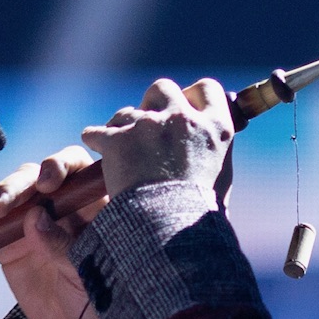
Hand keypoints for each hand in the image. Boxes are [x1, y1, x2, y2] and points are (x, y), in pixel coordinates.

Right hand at [0, 144, 101, 318]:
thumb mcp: (88, 273)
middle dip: (10, 190)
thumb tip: (35, 217)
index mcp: (90, 202)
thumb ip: (64, 246)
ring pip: (3, 197)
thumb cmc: (96, 296)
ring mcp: (29, 218)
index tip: (46, 183)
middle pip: (31, 179)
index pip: (75, 167)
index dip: (59, 166)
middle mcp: (58, 202)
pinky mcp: (6, 238)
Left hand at [81, 78, 233, 200]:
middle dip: (153, 103)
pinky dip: (96, 139)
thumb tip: (210, 141)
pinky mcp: (118, 139)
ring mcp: (149, 126)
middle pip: (162, 89)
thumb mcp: (221, 179)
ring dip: (123, 126)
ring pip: (127, 112)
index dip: (192, 96)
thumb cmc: (197, 213)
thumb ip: (215, 152)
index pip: (207, 89)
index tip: (185, 105)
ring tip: (122, 149)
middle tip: (149, 127)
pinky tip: (98, 148)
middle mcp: (183, 119)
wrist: (167, 229)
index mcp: (216, 128)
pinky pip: (98, 132)